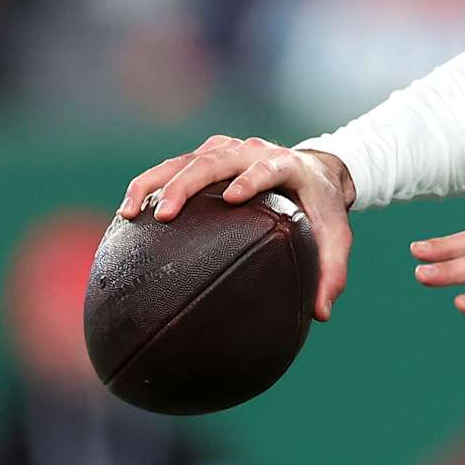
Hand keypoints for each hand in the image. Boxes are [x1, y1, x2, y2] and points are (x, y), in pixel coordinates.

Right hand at [118, 135, 355, 321]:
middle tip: (164, 215)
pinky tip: (127, 214)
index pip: (267, 167)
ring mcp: (228, 150)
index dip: (252, 178)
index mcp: (287, 165)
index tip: (234, 197)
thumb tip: (321, 314)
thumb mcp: (337, 237)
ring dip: (155, 182)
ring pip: (185, 158)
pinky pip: (174, 166)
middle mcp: (253, 150)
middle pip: (215, 159)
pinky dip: (149, 185)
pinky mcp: (209, 155)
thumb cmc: (324, 209)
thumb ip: (333, 273)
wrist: (316, 171)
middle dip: (187, 183)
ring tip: (129, 213)